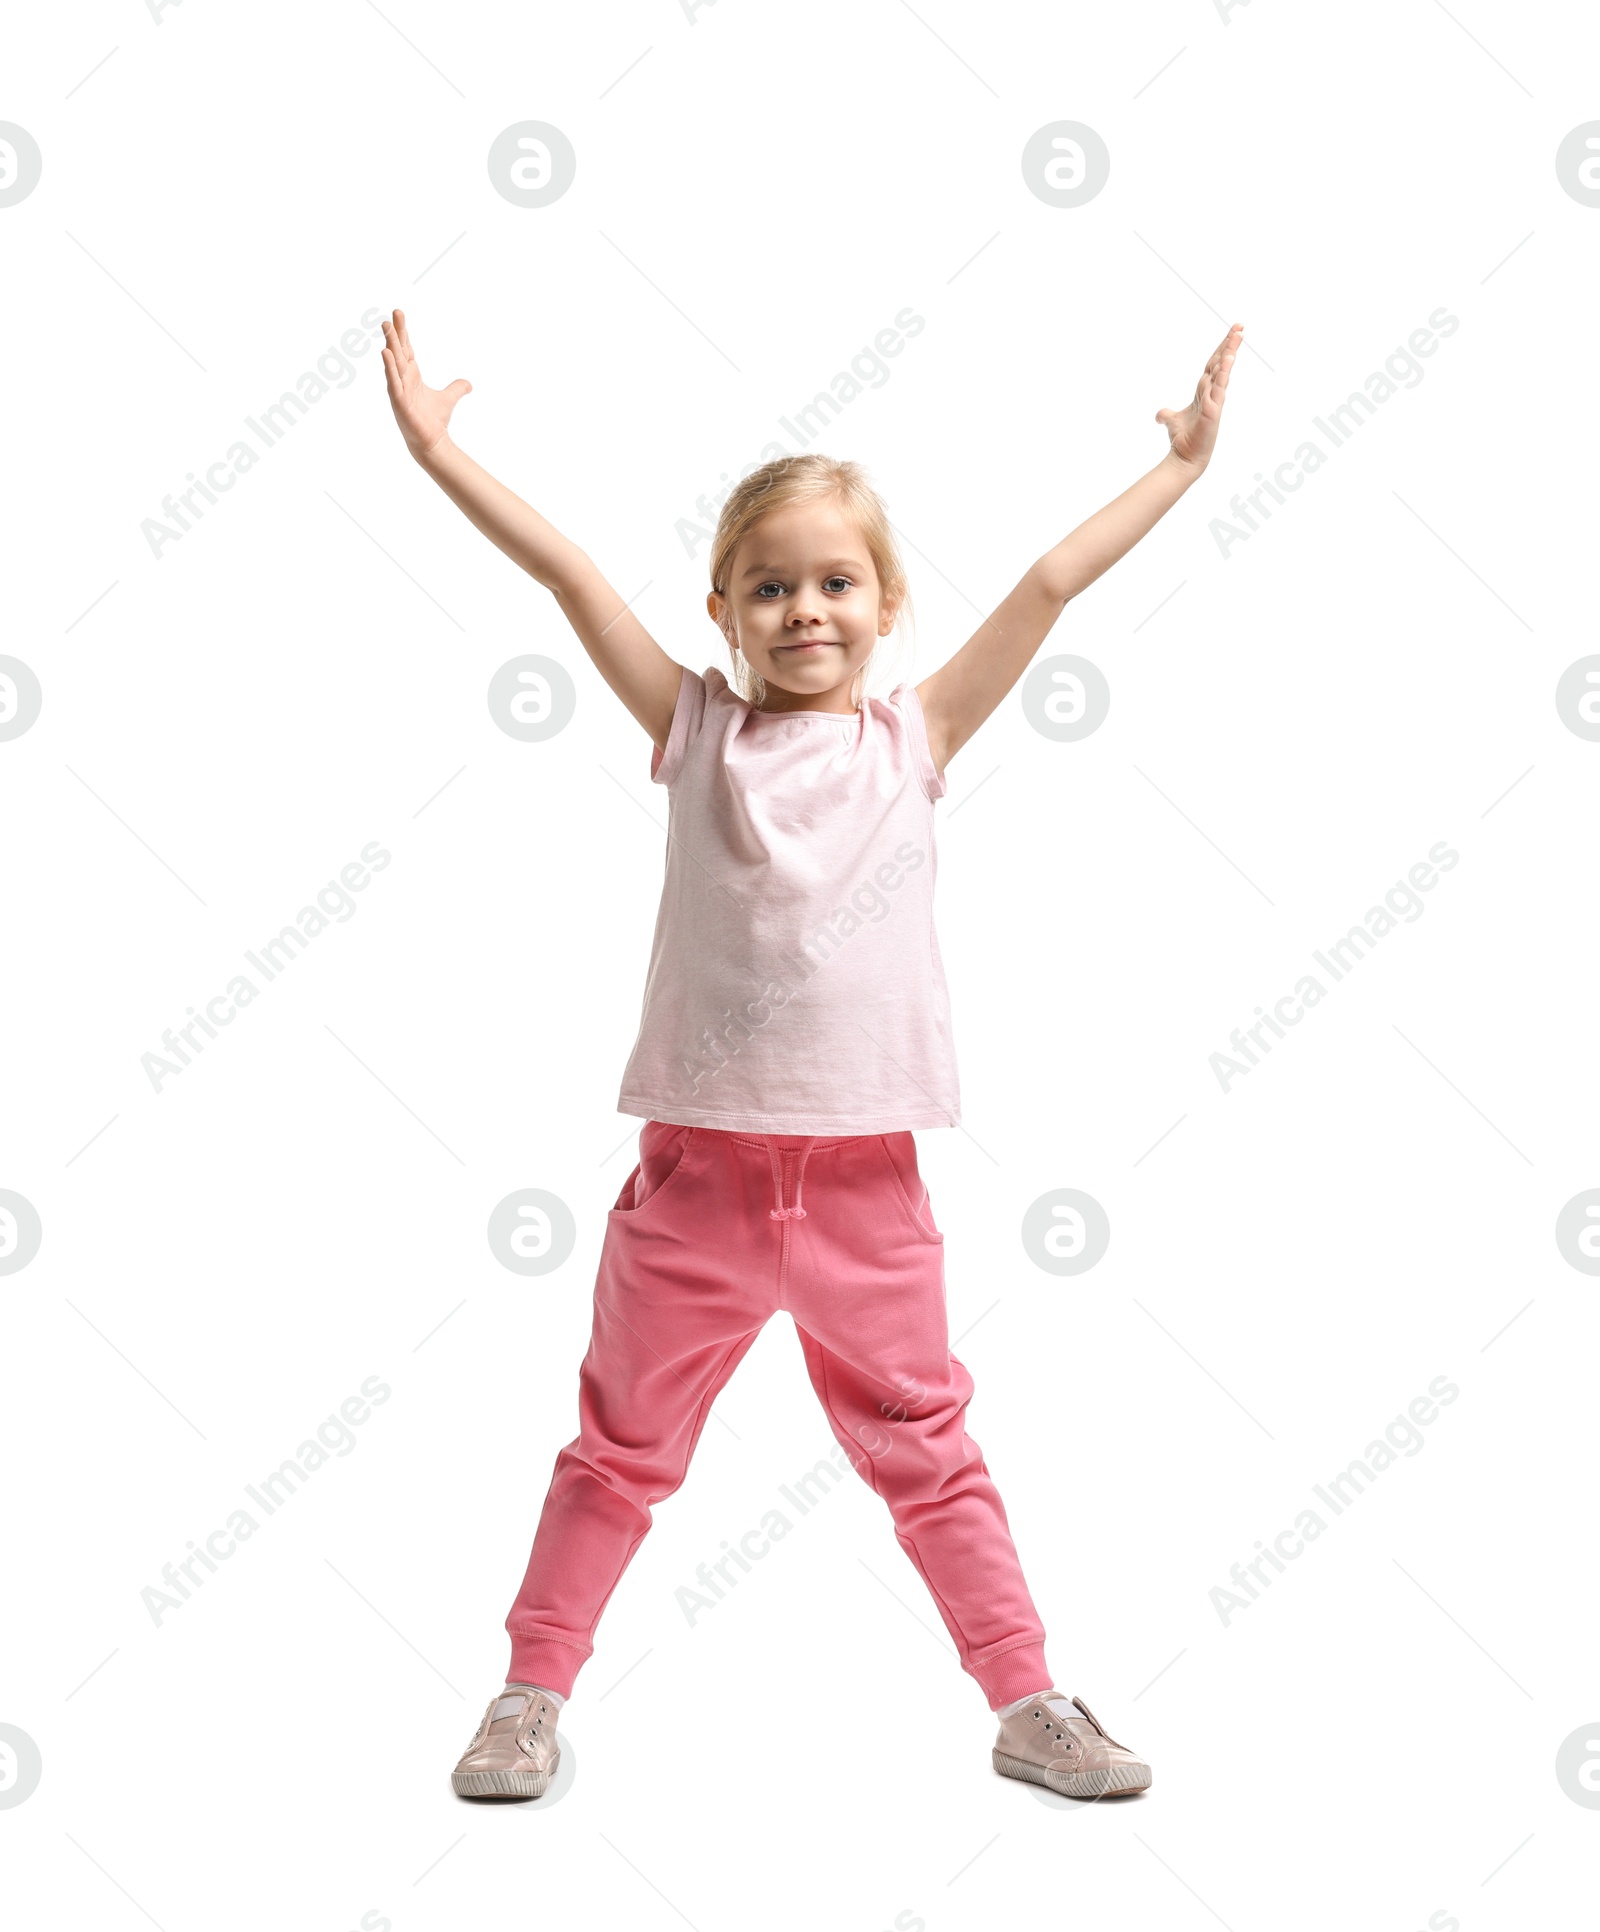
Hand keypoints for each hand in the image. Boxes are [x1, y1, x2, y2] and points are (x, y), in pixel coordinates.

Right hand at [380, 308, 471, 460]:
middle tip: (392, 314)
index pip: (406, 348)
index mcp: (412, 375)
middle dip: (395, 333)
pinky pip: (392, 380)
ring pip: (394, 362)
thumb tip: (468, 384)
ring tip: (385, 327)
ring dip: (390, 344)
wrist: (432, 441)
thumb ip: (457, 388)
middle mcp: (403, 379)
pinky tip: (385, 352)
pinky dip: (389, 367)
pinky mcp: (399, 400)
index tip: (398, 314)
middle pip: (399, 351)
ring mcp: (399, 389)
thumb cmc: (434, 420)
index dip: (403, 332)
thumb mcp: (449, 398)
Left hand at [1155, 324, 1241, 472]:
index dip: (1221, 349)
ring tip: (1238, 336)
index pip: (1213, 365)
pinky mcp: (1213, 410)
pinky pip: (1219, 387)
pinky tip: (1229, 359)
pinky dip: (1224, 373)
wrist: (1184, 458)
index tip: (1232, 333)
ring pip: (1223, 372)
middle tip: (1240, 326)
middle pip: (1221, 363)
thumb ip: (1166, 414)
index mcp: (1204, 392)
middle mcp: (1212, 393)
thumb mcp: (1171, 421)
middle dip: (1230, 344)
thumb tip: (1159, 414)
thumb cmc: (1183, 440)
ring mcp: (1215, 401)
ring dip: (1230, 353)